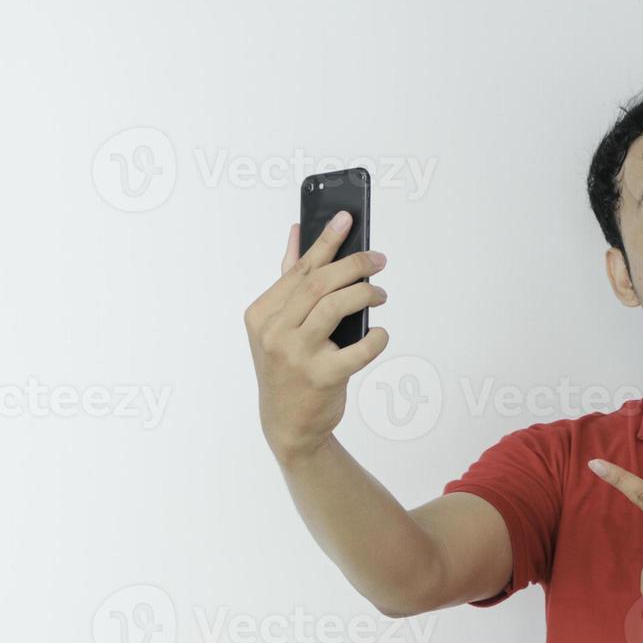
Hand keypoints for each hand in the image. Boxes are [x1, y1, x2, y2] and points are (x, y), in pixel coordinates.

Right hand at [243, 212, 389, 464]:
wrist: (288, 424)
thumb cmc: (288, 368)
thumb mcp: (278, 325)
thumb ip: (289, 280)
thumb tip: (297, 233)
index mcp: (261, 313)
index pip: (300, 269)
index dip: (326, 241)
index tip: (348, 218)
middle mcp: (274, 331)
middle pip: (319, 284)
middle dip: (354, 265)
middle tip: (379, 261)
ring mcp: (296, 355)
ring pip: (335, 306)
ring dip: (365, 294)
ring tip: (380, 293)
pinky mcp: (321, 377)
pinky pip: (358, 349)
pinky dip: (376, 338)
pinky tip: (380, 333)